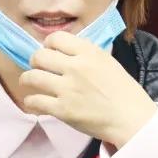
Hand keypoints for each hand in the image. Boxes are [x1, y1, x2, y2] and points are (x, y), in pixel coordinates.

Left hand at [20, 31, 156, 147]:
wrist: (131, 118)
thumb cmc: (123, 90)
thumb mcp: (107, 61)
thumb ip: (85, 54)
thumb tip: (62, 52)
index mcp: (88, 52)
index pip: (55, 38)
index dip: (48, 44)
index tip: (49, 52)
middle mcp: (75, 67)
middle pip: (39, 56)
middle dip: (35, 61)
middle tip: (38, 68)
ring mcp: (67, 89)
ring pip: (31, 77)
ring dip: (27, 80)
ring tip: (29, 83)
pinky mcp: (62, 110)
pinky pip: (34, 101)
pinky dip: (31, 101)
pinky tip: (34, 102)